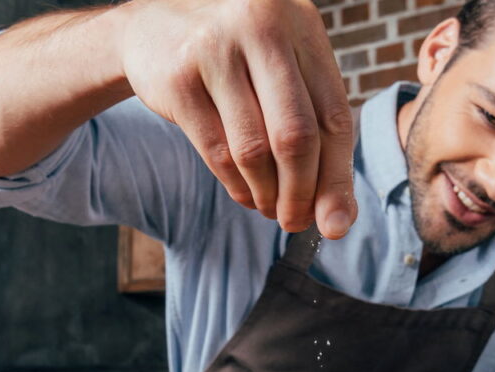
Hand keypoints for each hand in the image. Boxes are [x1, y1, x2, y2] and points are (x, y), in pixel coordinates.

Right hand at [117, 0, 356, 238]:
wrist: (157, 25)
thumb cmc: (239, 61)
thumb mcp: (283, 74)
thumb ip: (316, 130)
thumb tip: (337, 218)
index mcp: (300, 26)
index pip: (334, 116)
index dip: (337, 178)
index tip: (336, 223)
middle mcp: (262, 29)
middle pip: (296, 136)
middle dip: (300, 193)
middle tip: (296, 222)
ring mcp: (216, 51)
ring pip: (254, 150)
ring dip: (266, 194)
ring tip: (269, 207)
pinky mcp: (179, 79)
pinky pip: (218, 152)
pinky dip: (237, 186)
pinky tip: (245, 194)